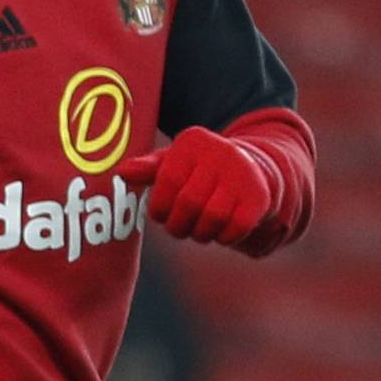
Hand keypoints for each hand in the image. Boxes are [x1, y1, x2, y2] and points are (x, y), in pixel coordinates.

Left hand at [117, 128, 273, 245]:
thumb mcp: (173, 165)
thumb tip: (121, 172)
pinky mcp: (259, 196)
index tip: (162, 214)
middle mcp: (220, 151)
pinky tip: (222, 231)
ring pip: (212, 218)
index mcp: (192, 142)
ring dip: (201, 234)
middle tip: (180, 228)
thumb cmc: (200, 172)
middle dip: (179, 226)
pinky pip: (236, 228)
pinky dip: (225, 238)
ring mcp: (242, 173)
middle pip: (188, 204)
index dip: (159, 209)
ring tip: (200, 229)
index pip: (166, 184)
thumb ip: (147, 169)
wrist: (252, 171)